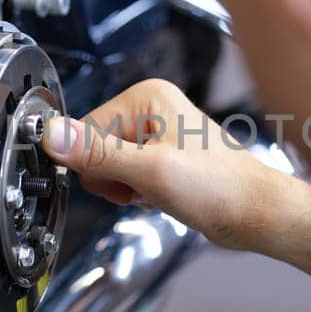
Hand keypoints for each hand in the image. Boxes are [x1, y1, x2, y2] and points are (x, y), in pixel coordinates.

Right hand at [44, 81, 310, 304]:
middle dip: (113, 177)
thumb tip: (52, 135)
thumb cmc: (221, 190)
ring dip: (126, 188)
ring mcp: (158, 131)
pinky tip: (162, 196)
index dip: (96, 164)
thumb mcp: (151, 173)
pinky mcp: (163, 155)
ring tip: (159, 191)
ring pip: (108, 166)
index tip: (124, 178)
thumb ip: (98, 154)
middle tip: (147, 186)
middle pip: (94, 147)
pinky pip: (127, 175)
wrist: (259, 215)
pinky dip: (138, 192)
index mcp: (147, 96)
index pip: (84, 129)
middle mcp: (151, 106)